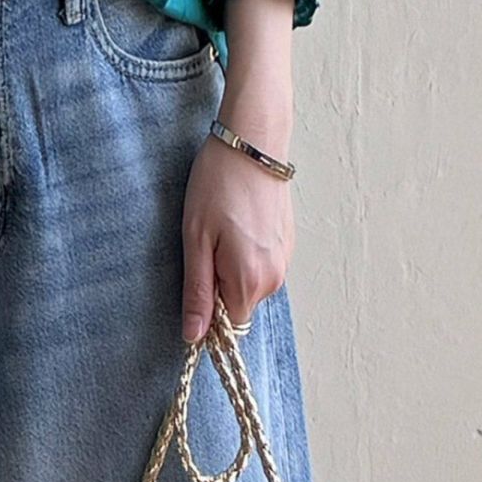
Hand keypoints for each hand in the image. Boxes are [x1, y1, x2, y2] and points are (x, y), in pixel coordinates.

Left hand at [180, 92, 295, 344]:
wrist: (251, 143)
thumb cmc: (217, 186)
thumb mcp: (195, 239)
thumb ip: (198, 292)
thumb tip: (194, 338)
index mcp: (250, 281)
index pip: (227, 326)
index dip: (207, 312)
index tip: (194, 277)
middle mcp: (275, 278)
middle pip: (238, 304)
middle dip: (217, 284)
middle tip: (202, 242)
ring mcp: (285, 260)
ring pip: (250, 283)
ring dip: (230, 267)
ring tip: (219, 226)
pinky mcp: (287, 243)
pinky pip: (261, 264)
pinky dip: (245, 252)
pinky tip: (235, 220)